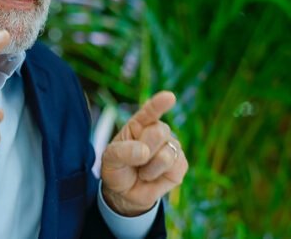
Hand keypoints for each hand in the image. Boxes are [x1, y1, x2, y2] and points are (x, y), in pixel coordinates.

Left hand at [101, 91, 188, 215]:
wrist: (124, 192)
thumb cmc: (117, 169)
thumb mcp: (110, 158)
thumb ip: (122, 152)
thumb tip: (144, 151)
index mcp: (139, 124)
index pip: (150, 111)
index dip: (159, 104)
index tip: (169, 97)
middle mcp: (158, 132)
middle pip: (159, 131)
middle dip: (145, 148)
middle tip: (135, 159)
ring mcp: (171, 147)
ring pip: (166, 153)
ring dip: (149, 167)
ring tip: (141, 171)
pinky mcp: (180, 164)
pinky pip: (174, 167)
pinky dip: (157, 175)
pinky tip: (151, 177)